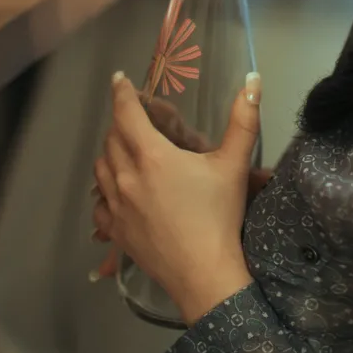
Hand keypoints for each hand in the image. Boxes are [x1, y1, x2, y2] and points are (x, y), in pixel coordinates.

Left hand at [91, 71, 261, 323]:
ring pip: (101, 168)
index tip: (119, 80)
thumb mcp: (234, 165)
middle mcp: (127, 176)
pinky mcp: (116, 230)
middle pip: (112, 139)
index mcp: (152, 156)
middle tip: (136, 120)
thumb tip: (253, 79)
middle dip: (121, 123)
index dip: (122, 93)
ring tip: (126, 151)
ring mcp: (117, 206)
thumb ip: (243, 120)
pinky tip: (117, 191)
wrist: (204, 273)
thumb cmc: (219, 216)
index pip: (127, 114)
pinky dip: (105, 189)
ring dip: (111, 153)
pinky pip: (99, 202)